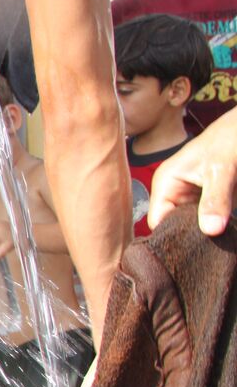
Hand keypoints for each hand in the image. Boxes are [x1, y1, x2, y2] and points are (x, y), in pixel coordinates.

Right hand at [147, 113, 236, 235]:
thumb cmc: (230, 139)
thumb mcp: (222, 169)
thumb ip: (216, 199)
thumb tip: (211, 230)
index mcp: (166, 183)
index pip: (157, 221)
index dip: (171, 236)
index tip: (190, 248)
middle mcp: (174, 192)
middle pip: (173, 225)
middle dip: (190, 236)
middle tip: (209, 245)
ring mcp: (192, 197)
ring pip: (192, 225)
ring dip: (206, 232)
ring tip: (218, 241)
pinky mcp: (209, 201)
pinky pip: (208, 220)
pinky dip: (217, 227)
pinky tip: (226, 234)